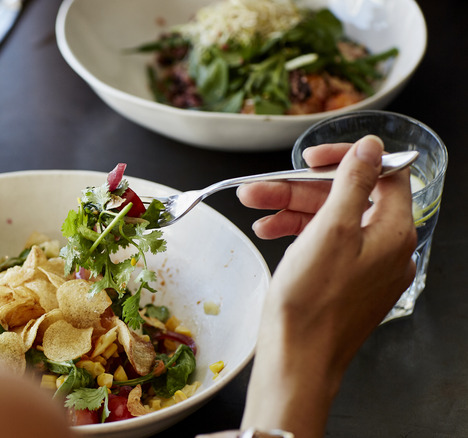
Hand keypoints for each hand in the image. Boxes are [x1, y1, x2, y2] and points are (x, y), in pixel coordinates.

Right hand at [240, 135, 416, 436]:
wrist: (298, 359)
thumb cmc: (312, 303)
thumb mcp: (329, 230)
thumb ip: (353, 183)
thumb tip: (372, 147)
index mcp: (393, 233)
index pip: (381, 175)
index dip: (344, 160)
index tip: (310, 158)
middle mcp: (386, 249)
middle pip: (347, 199)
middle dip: (300, 189)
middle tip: (260, 188)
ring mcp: (366, 268)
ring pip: (331, 222)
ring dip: (291, 210)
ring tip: (254, 209)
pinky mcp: (346, 283)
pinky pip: (326, 246)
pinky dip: (298, 235)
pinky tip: (269, 231)